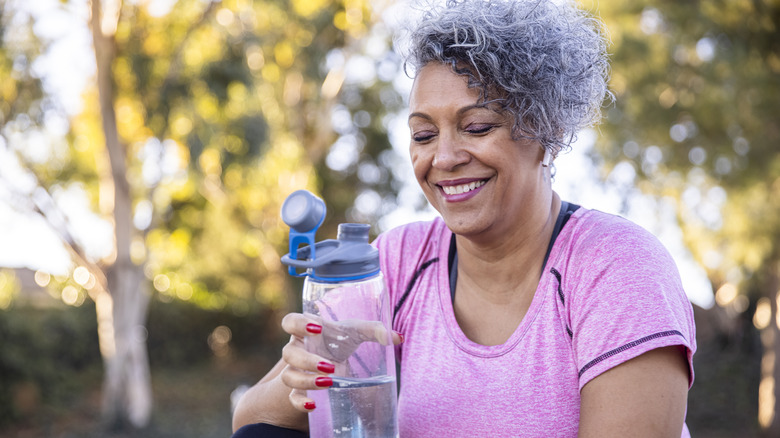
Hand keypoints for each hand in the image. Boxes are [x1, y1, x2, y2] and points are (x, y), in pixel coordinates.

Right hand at [279, 312, 402, 411]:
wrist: (331, 358)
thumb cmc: (341, 339)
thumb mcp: (356, 332)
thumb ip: (375, 330)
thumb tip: (398, 337)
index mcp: (306, 329)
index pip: (290, 321)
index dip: (298, 324)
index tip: (317, 329)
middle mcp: (297, 348)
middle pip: (288, 353)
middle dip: (308, 360)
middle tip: (329, 366)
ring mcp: (295, 369)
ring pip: (288, 376)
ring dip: (306, 380)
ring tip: (329, 383)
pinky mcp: (299, 388)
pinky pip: (292, 397)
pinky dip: (300, 402)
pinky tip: (313, 405)